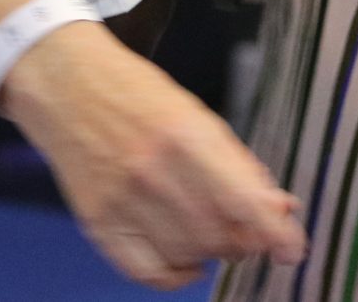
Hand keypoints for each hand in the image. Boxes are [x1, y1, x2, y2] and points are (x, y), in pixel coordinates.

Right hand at [1, 21, 305, 288]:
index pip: (244, 202)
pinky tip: (183, 261)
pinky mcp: (96, 219)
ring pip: (187, 256)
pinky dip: (173, 275)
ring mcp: (121, 198)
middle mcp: (153, 170)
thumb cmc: (133, 93)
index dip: (276, 234)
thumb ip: (238, 165)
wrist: (64, 82)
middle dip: (241, 239)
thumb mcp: (195, 115)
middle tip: (241, 228)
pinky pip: (145, 271)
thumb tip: (281, 209)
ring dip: (208, 253)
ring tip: (205, 231)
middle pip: (219, 236)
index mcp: (185, 135)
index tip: (292, 250)